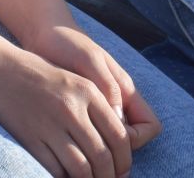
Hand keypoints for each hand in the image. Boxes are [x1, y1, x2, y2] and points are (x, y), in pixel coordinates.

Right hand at [0, 40, 151, 177]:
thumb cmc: (39, 74)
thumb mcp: (74, 81)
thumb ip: (98, 106)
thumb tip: (118, 139)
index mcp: (88, 92)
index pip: (119, 135)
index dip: (124, 159)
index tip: (122, 169)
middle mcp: (72, 109)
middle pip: (102, 156)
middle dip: (110, 176)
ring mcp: (50, 125)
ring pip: (81, 169)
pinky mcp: (30, 139)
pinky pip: (55, 170)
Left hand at [26, 22, 160, 152]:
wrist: (43, 36)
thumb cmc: (67, 42)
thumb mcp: (89, 59)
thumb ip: (107, 86)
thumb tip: (117, 121)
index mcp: (125, 91)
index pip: (149, 126)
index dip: (136, 138)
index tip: (110, 136)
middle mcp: (116, 105)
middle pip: (131, 142)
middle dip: (116, 154)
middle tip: (91, 157)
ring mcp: (98, 111)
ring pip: (110, 144)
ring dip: (99, 153)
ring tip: (77, 156)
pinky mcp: (78, 115)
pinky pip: (90, 138)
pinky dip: (82, 147)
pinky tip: (65, 147)